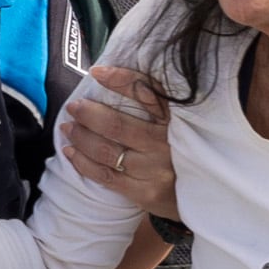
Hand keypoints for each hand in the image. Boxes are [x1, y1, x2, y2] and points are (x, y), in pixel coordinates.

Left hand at [61, 65, 179, 218]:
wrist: (199, 196)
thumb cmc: (177, 152)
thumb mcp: (174, 124)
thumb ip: (153, 104)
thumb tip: (109, 77)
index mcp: (175, 120)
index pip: (147, 92)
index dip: (120, 80)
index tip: (96, 73)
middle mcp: (166, 143)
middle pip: (117, 125)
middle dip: (88, 114)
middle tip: (74, 107)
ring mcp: (155, 169)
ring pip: (106, 151)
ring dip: (81, 137)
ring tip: (69, 128)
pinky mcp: (145, 192)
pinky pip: (105, 175)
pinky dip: (82, 162)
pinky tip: (71, 152)